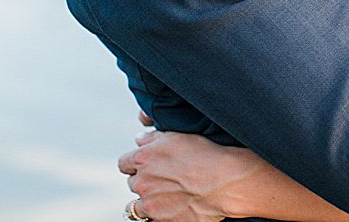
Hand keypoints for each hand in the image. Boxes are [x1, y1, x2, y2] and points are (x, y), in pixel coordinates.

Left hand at [119, 131, 252, 221]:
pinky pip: (152, 220)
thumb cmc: (204, 155)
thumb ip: (153, 138)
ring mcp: (150, 205)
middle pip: (133, 183)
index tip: (146, 164)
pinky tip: (172, 207)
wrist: (224, 183)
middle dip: (144, 181)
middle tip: (163, 178)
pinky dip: (158, 215)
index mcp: (142, 159)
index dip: (135, 163)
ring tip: (165, 197)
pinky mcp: (162, 221)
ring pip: (136, 207)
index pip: (124, 163)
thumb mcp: (178, 136)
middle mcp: (142, 183)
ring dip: (147, 201)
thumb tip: (139, 140)